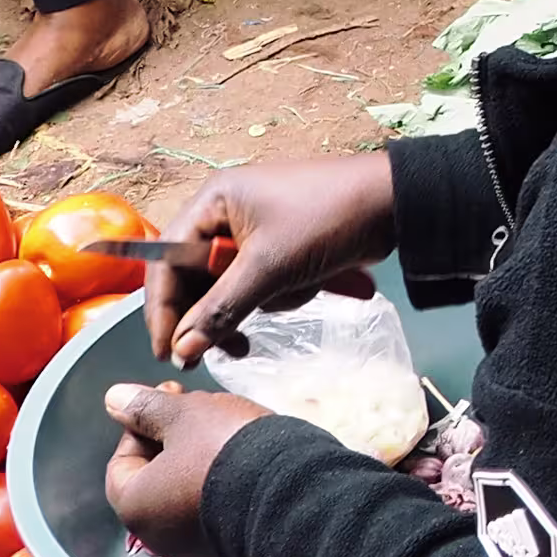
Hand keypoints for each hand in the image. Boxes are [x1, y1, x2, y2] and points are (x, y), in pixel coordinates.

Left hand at [98, 381, 273, 543]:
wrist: (292, 496)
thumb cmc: (227, 453)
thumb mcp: (185, 416)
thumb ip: (145, 407)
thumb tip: (113, 399)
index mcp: (135, 506)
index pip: (121, 460)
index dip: (141, 422)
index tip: (170, 397)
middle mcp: (157, 534)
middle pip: (153, 475)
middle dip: (172, 437)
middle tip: (198, 408)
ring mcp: (193, 544)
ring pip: (183, 488)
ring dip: (197, 456)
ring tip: (226, 427)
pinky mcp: (226, 544)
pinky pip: (210, 504)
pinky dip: (218, 478)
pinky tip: (243, 456)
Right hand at [147, 146, 401, 368]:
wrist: (393, 204)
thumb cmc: (326, 219)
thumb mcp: (269, 267)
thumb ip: (222, 309)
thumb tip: (183, 348)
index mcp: (212, 203)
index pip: (166, 260)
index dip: (163, 307)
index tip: (166, 350)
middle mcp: (226, 215)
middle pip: (196, 279)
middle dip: (215, 314)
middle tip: (219, 352)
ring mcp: (255, 233)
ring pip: (232, 288)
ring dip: (257, 304)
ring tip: (285, 300)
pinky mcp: (282, 250)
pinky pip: (262, 285)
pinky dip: (281, 296)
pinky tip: (306, 289)